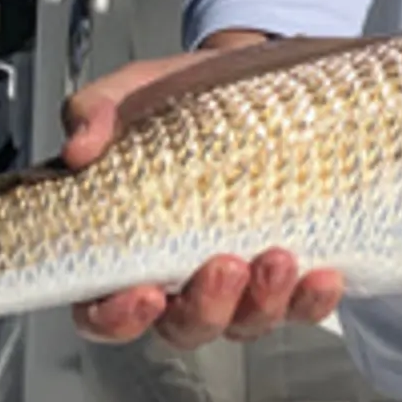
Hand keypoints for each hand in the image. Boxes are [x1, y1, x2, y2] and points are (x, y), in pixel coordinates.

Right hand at [60, 40, 345, 347]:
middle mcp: (180, 277)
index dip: (117, 318)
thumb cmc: (181, 99)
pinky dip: (310, 301)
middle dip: (204, 308)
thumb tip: (80, 145)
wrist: (251, 74)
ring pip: (242, 322)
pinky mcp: (287, 273)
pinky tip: (321, 277)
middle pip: (182, 326)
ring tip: (277, 259)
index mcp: (128, 246)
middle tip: (223, 266)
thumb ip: (97, 111)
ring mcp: (237, 282)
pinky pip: (300, 307)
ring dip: (261, 303)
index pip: (104, 309)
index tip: (142, 296)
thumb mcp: (133, 91)